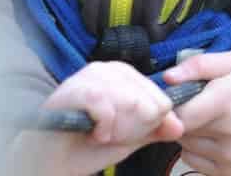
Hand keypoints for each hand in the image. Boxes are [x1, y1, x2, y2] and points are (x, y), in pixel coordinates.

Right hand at [11, 62, 181, 175]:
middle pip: (146, 99)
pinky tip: (95, 134)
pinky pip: (103, 104)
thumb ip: (154, 129)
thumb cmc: (86, 145)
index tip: (127, 133)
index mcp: (123, 75)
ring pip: (128, 99)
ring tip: (102, 135)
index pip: (159, 96)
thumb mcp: (129, 138)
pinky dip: (102, 126)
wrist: (51, 161)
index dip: (148, 122)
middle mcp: (106, 69)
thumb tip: (179, 125)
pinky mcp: (72, 90)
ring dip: (117, 127)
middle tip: (112, 135)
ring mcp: (87, 76)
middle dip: (133, 126)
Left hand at [164, 50, 230, 175]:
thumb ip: (199, 65)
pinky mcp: (230, 172)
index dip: (171, 107)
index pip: (180, 116)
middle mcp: (230, 134)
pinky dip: (197, 149)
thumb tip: (168, 77)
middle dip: (184, 116)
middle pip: (181, 129)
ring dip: (190, 133)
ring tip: (213, 119)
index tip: (177, 97)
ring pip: (185, 145)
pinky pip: (192, 161)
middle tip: (203, 104)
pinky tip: (216, 136)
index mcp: (227, 101)